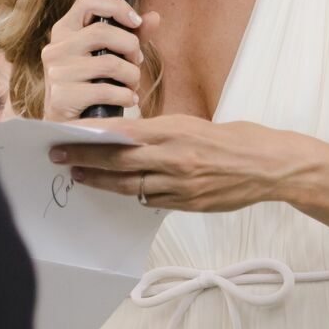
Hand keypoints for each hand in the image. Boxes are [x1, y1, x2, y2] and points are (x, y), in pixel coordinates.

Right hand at [41, 0, 160, 121]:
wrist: (68, 128)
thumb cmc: (92, 85)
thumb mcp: (110, 56)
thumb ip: (131, 36)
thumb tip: (155, 17)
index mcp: (64, 30)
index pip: (87, 0)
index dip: (116, 6)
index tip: (136, 22)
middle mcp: (55, 48)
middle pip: (103, 32)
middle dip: (131, 47)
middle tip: (137, 61)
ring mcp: (55, 73)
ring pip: (109, 63)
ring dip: (132, 75)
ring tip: (133, 85)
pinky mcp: (60, 97)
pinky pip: (105, 90)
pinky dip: (125, 96)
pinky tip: (127, 100)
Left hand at [48, 114, 315, 212]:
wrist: (270, 166)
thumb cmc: (235, 139)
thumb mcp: (194, 125)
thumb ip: (162, 133)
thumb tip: (130, 139)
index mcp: (174, 131)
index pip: (121, 134)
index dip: (90, 136)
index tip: (65, 135)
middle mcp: (173, 158)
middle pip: (117, 160)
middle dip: (84, 159)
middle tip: (58, 158)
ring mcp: (179, 184)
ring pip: (128, 185)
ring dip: (100, 181)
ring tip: (78, 176)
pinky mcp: (187, 204)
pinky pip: (150, 200)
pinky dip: (132, 194)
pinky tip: (117, 190)